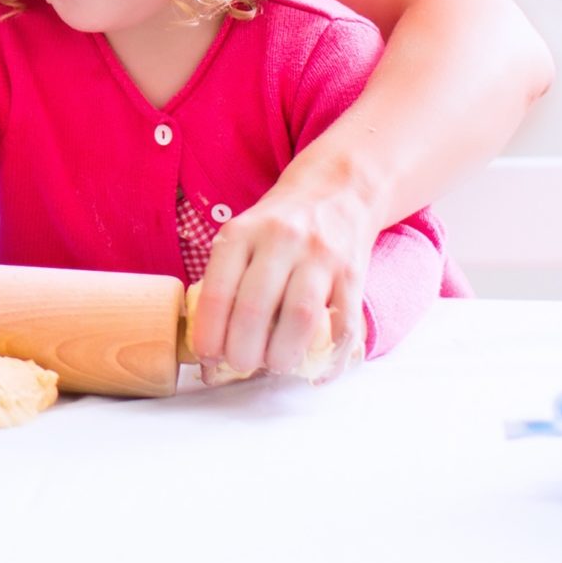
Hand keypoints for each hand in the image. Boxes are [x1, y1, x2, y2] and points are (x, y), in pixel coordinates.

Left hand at [184, 176, 376, 379]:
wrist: (337, 191)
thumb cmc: (277, 225)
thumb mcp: (242, 235)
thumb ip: (226, 280)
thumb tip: (211, 346)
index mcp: (243, 232)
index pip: (219, 290)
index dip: (211, 332)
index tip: (207, 356)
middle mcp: (281, 240)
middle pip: (256, 307)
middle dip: (243, 349)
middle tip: (240, 365)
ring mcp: (321, 257)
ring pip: (300, 317)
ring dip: (283, 353)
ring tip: (274, 365)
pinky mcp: (354, 274)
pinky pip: (343, 324)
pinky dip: (330, 357)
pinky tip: (316, 371)